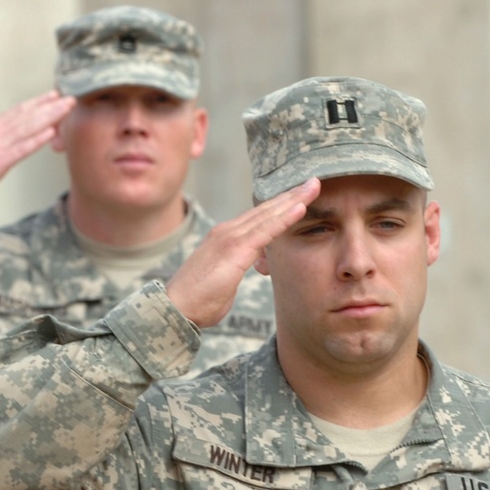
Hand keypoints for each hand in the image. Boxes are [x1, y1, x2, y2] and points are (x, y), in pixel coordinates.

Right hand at [0, 91, 76, 194]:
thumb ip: (0, 138)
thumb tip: (16, 134)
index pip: (19, 110)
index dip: (38, 101)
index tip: (55, 94)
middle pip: (28, 115)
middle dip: (51, 106)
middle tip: (70, 98)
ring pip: (28, 127)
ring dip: (49, 117)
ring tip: (66, 109)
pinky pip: (21, 149)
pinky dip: (37, 140)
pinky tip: (51, 133)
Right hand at [165, 178, 320, 327]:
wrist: (175, 308)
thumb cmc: (198, 301)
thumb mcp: (226, 281)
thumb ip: (240, 268)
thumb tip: (253, 266)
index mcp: (225, 238)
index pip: (259, 217)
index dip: (281, 204)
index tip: (300, 194)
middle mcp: (227, 232)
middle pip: (265, 209)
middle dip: (291, 194)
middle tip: (314, 181)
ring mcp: (229, 237)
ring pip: (268, 214)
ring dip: (293, 199)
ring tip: (314, 186)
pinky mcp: (234, 249)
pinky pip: (266, 230)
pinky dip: (284, 217)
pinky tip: (301, 207)